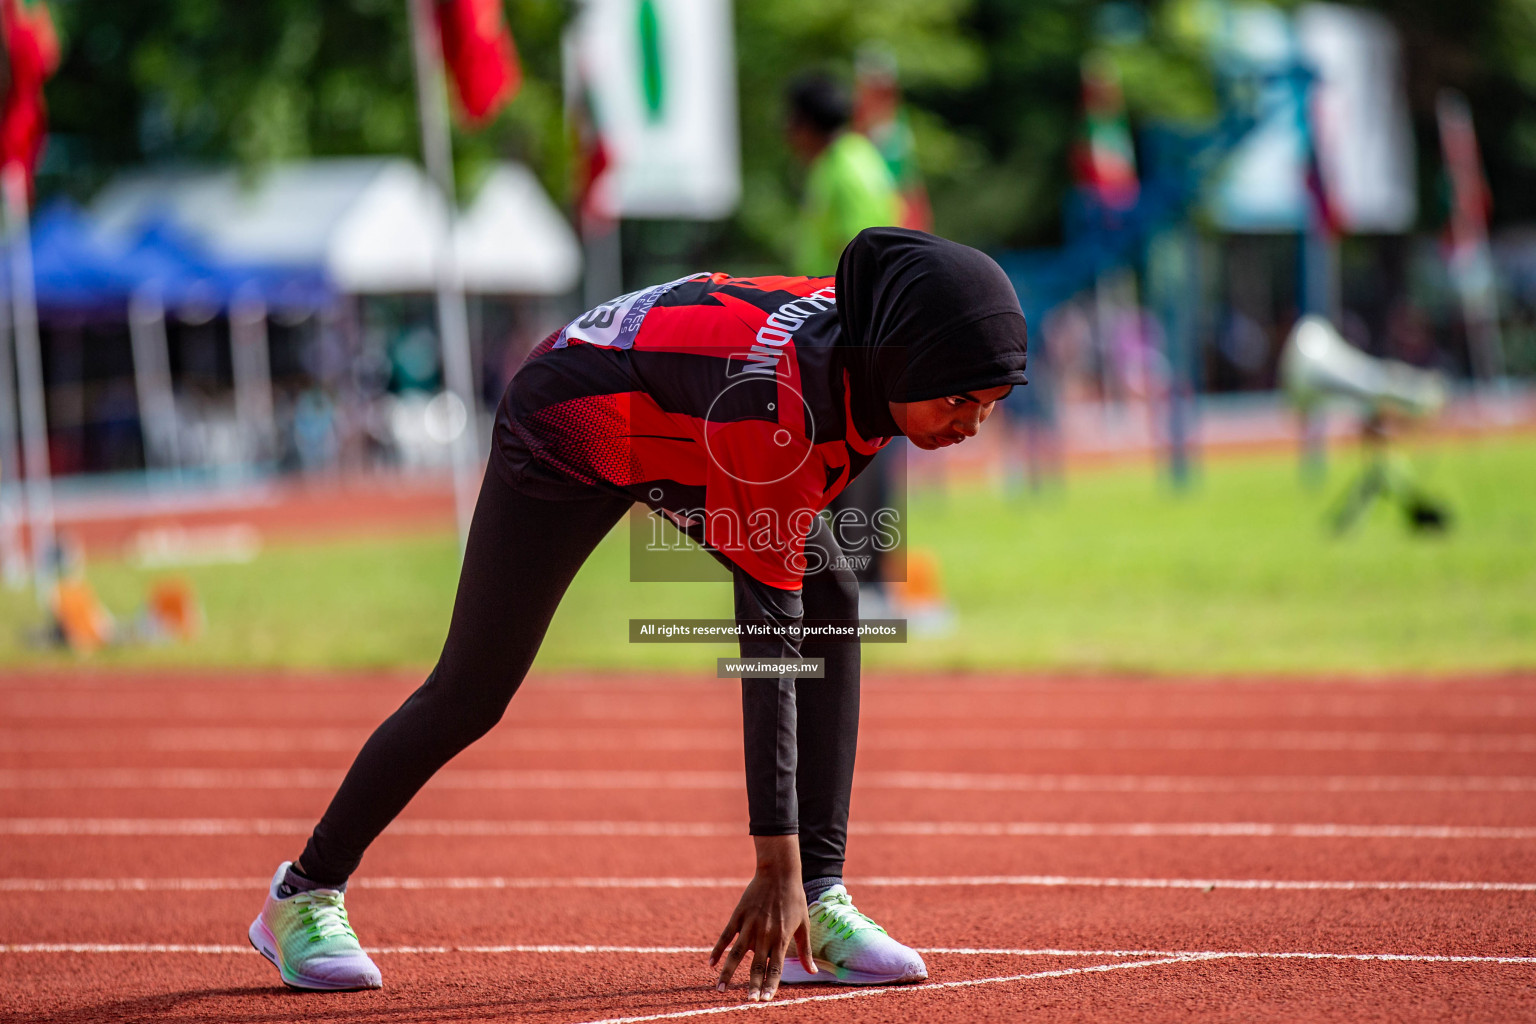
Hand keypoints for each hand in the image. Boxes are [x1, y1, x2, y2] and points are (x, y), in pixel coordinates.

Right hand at [708, 834, 815, 999]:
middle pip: (756, 966)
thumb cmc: (794, 898)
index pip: (775, 969)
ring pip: (736, 955)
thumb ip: (805, 950)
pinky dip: (718, 950)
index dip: (770, 986)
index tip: (765, 1001)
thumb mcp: (804, 924)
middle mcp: (764, 935)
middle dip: (752, 986)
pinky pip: (726, 936)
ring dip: (728, 974)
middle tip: (748, 1003)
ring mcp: (750, 925)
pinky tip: (711, 964)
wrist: (779, 872)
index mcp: (781, 938)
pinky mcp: (738, 915)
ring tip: (720, 990)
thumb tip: (813, 971)